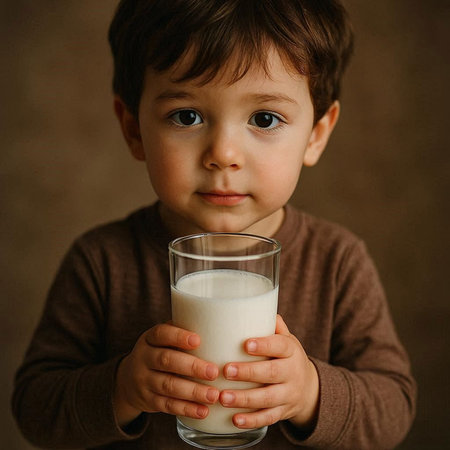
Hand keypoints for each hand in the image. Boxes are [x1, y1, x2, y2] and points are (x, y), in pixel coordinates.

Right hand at [114, 323, 219, 426]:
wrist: (128, 380)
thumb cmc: (158, 353)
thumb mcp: (162, 340)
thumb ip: (182, 332)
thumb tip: (216, 326)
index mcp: (149, 339)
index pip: (161, 334)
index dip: (178, 336)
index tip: (198, 340)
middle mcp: (143, 358)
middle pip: (166, 361)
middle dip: (192, 367)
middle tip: (214, 372)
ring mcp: (144, 381)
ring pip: (168, 385)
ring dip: (193, 391)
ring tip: (214, 394)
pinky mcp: (148, 401)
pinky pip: (168, 405)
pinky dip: (187, 409)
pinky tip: (203, 410)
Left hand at [219, 314, 318, 430]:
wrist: (310, 389)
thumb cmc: (287, 357)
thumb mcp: (286, 339)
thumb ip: (272, 325)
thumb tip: (255, 303)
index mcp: (291, 350)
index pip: (280, 346)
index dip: (264, 345)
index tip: (246, 344)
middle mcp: (292, 372)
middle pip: (272, 373)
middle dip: (249, 373)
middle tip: (227, 370)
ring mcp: (289, 394)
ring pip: (268, 399)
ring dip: (245, 399)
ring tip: (223, 397)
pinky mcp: (284, 412)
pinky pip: (268, 418)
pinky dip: (252, 420)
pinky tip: (235, 420)